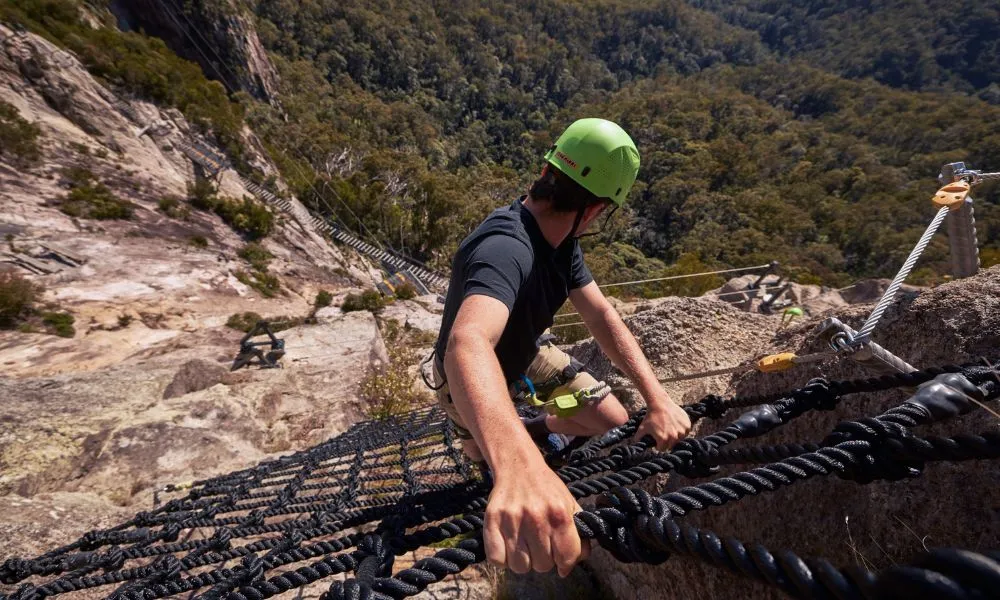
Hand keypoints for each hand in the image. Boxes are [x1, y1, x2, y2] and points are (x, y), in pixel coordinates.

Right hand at [484, 458, 589, 576]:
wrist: (518, 466)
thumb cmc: (546, 489)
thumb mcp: (570, 503)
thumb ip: (579, 531)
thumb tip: (579, 559)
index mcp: (560, 514)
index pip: (567, 558)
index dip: (566, 564)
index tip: (561, 561)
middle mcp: (536, 518)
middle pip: (542, 566)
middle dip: (543, 559)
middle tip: (539, 545)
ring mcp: (512, 520)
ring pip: (520, 566)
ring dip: (523, 561)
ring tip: (524, 546)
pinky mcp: (492, 521)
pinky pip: (497, 560)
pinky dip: (503, 559)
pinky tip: (508, 547)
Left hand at [634, 401, 690, 450]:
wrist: (660, 403)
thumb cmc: (650, 416)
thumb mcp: (642, 428)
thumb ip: (637, 438)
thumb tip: (634, 444)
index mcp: (663, 439)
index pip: (662, 449)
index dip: (659, 445)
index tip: (657, 440)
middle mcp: (674, 436)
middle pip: (671, 445)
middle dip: (667, 441)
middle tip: (664, 433)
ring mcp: (682, 431)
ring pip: (680, 439)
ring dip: (675, 436)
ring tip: (669, 428)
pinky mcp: (687, 425)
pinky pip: (686, 432)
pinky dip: (682, 430)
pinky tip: (675, 424)